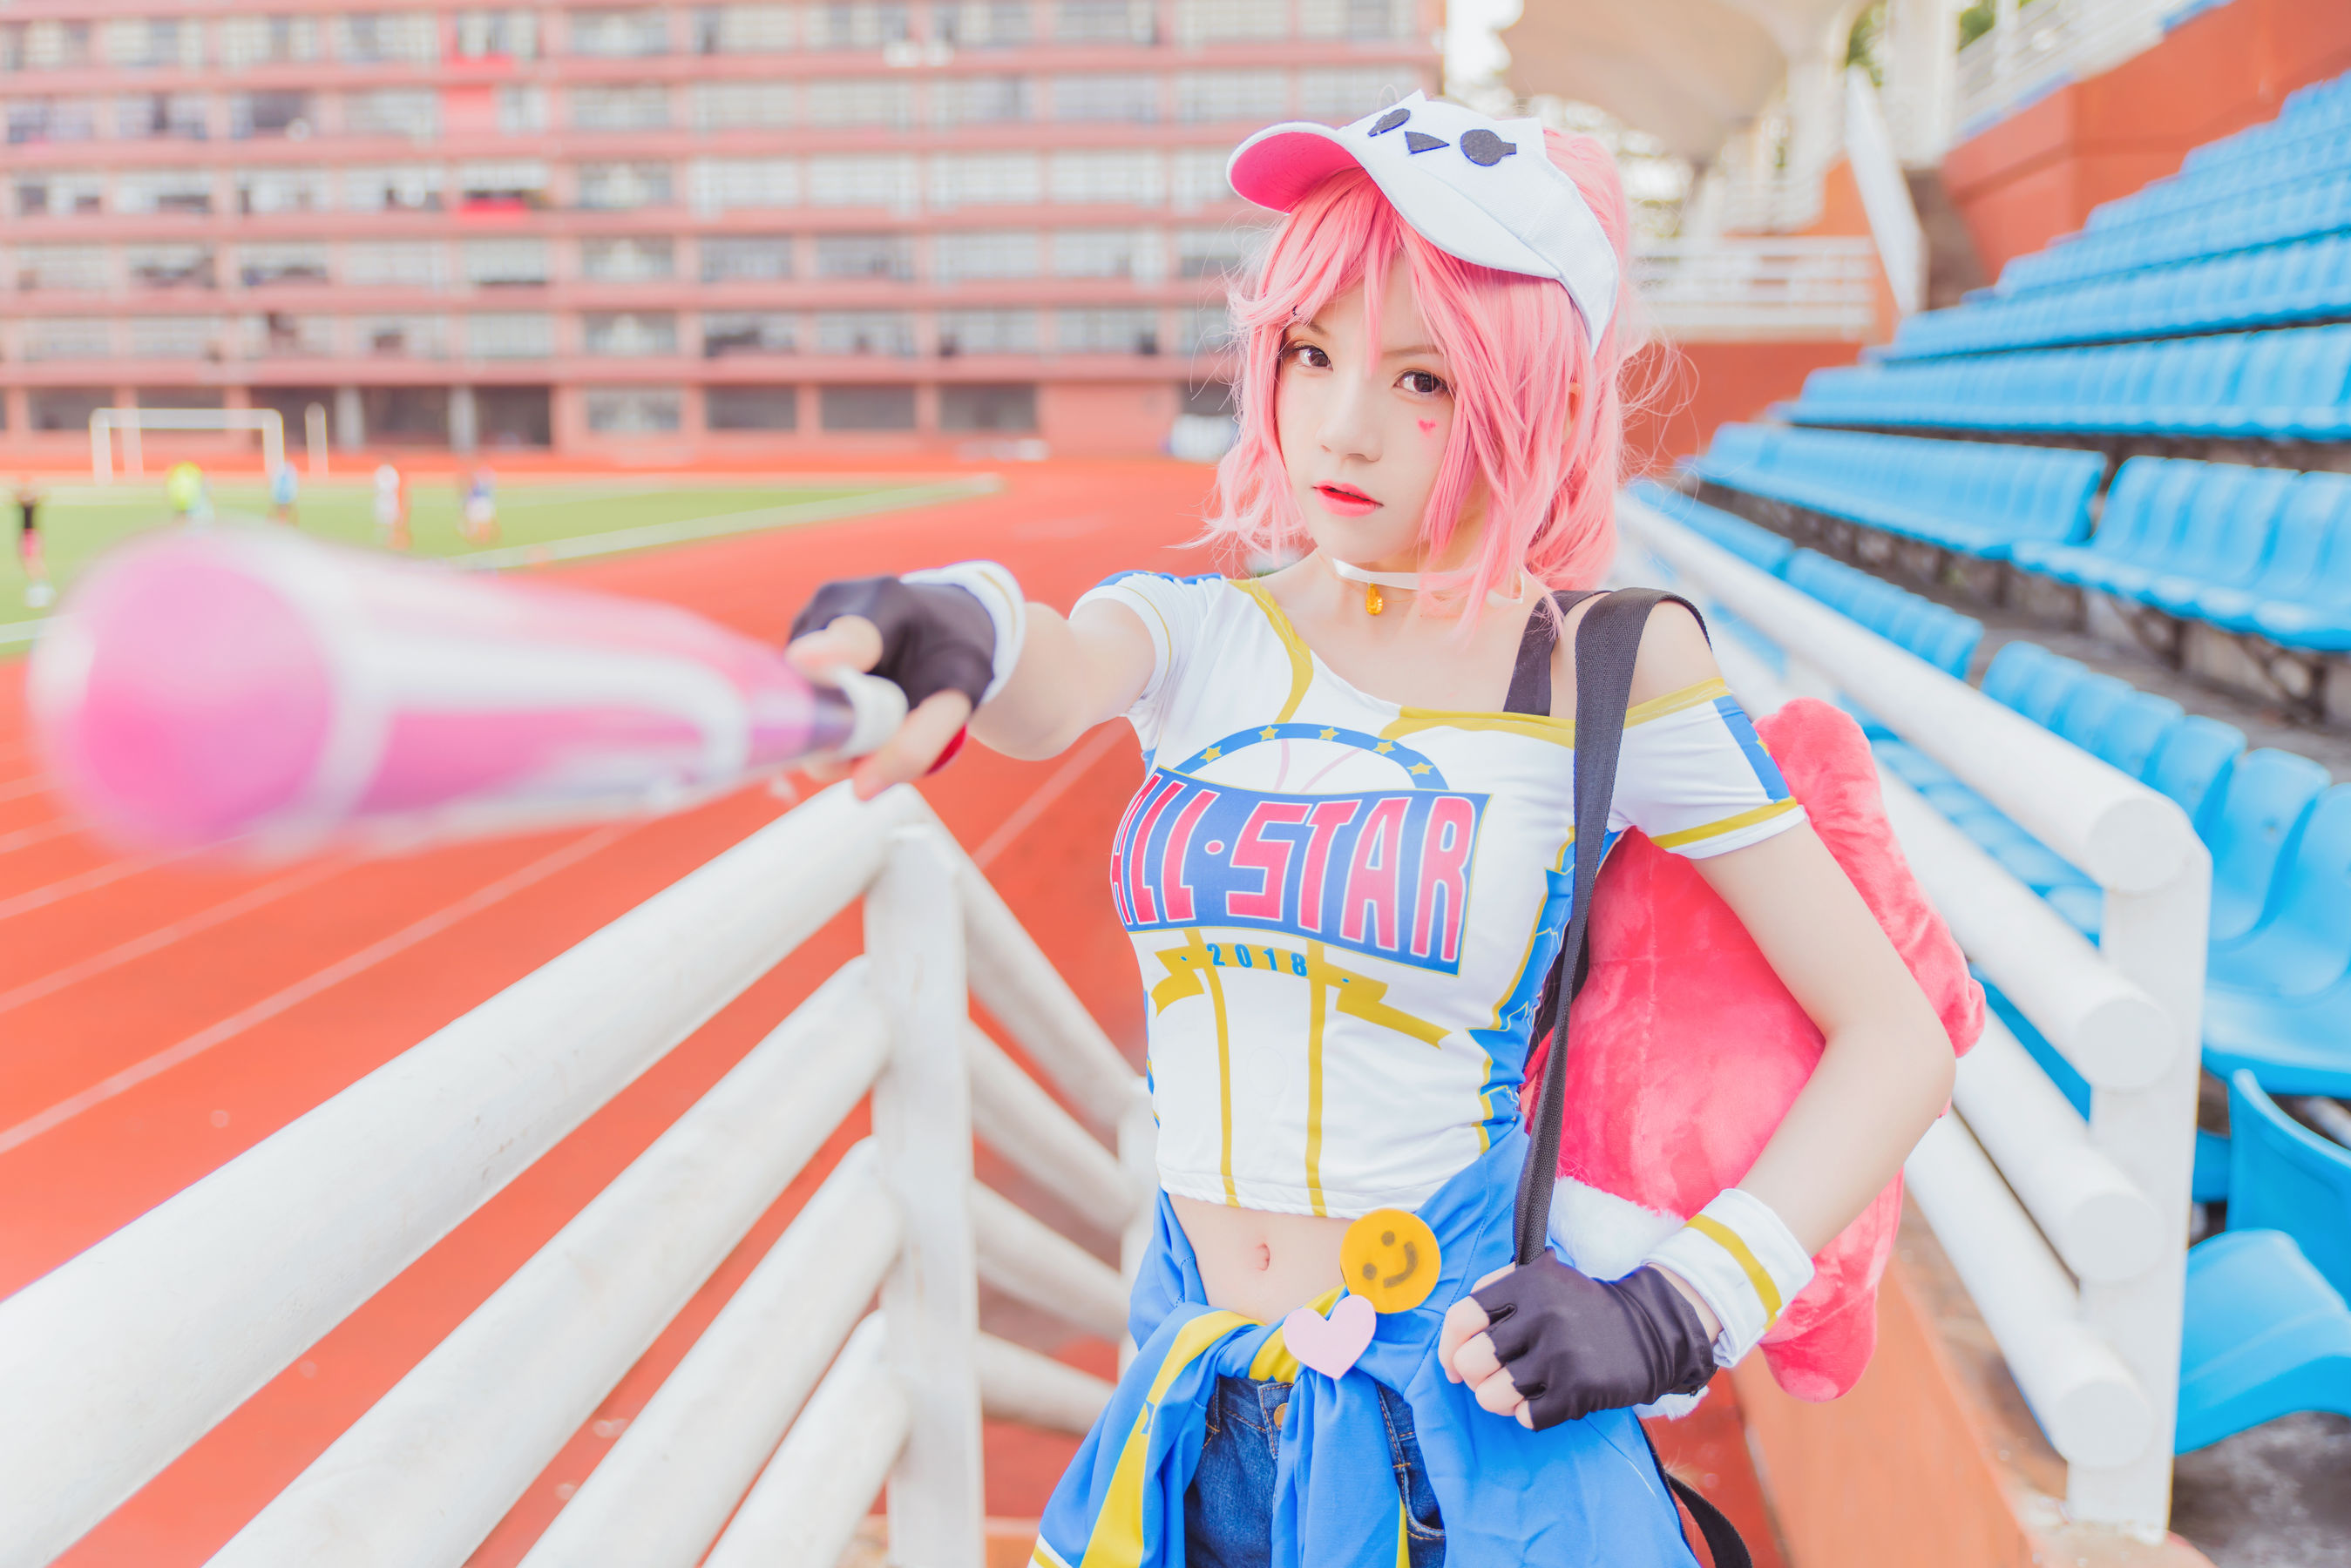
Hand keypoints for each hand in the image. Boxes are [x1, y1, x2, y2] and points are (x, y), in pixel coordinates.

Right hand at [787, 574, 994, 798]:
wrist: (947, 619)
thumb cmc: (954, 655)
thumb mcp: (958, 699)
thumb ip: (917, 744)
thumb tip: (860, 790)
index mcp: (888, 604)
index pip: (853, 636)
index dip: (827, 654)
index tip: (805, 662)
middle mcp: (833, 604)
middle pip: (813, 688)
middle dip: (841, 731)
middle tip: (884, 737)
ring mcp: (805, 621)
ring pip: (799, 700)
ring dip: (836, 728)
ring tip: (879, 712)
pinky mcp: (791, 642)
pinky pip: (799, 698)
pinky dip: (828, 715)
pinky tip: (858, 700)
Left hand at [1438, 1260, 1714, 1429]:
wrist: (1649, 1330)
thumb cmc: (1580, 1307)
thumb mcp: (1541, 1277)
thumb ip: (1493, 1291)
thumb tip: (1452, 1341)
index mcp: (1527, 1283)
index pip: (1461, 1318)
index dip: (1447, 1346)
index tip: (1452, 1364)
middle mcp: (1542, 1316)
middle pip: (1472, 1362)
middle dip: (1475, 1376)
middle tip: (1492, 1375)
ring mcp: (1561, 1355)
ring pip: (1492, 1397)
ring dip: (1499, 1399)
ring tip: (1518, 1388)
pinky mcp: (1579, 1390)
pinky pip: (1526, 1418)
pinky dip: (1528, 1414)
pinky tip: (1545, 1399)